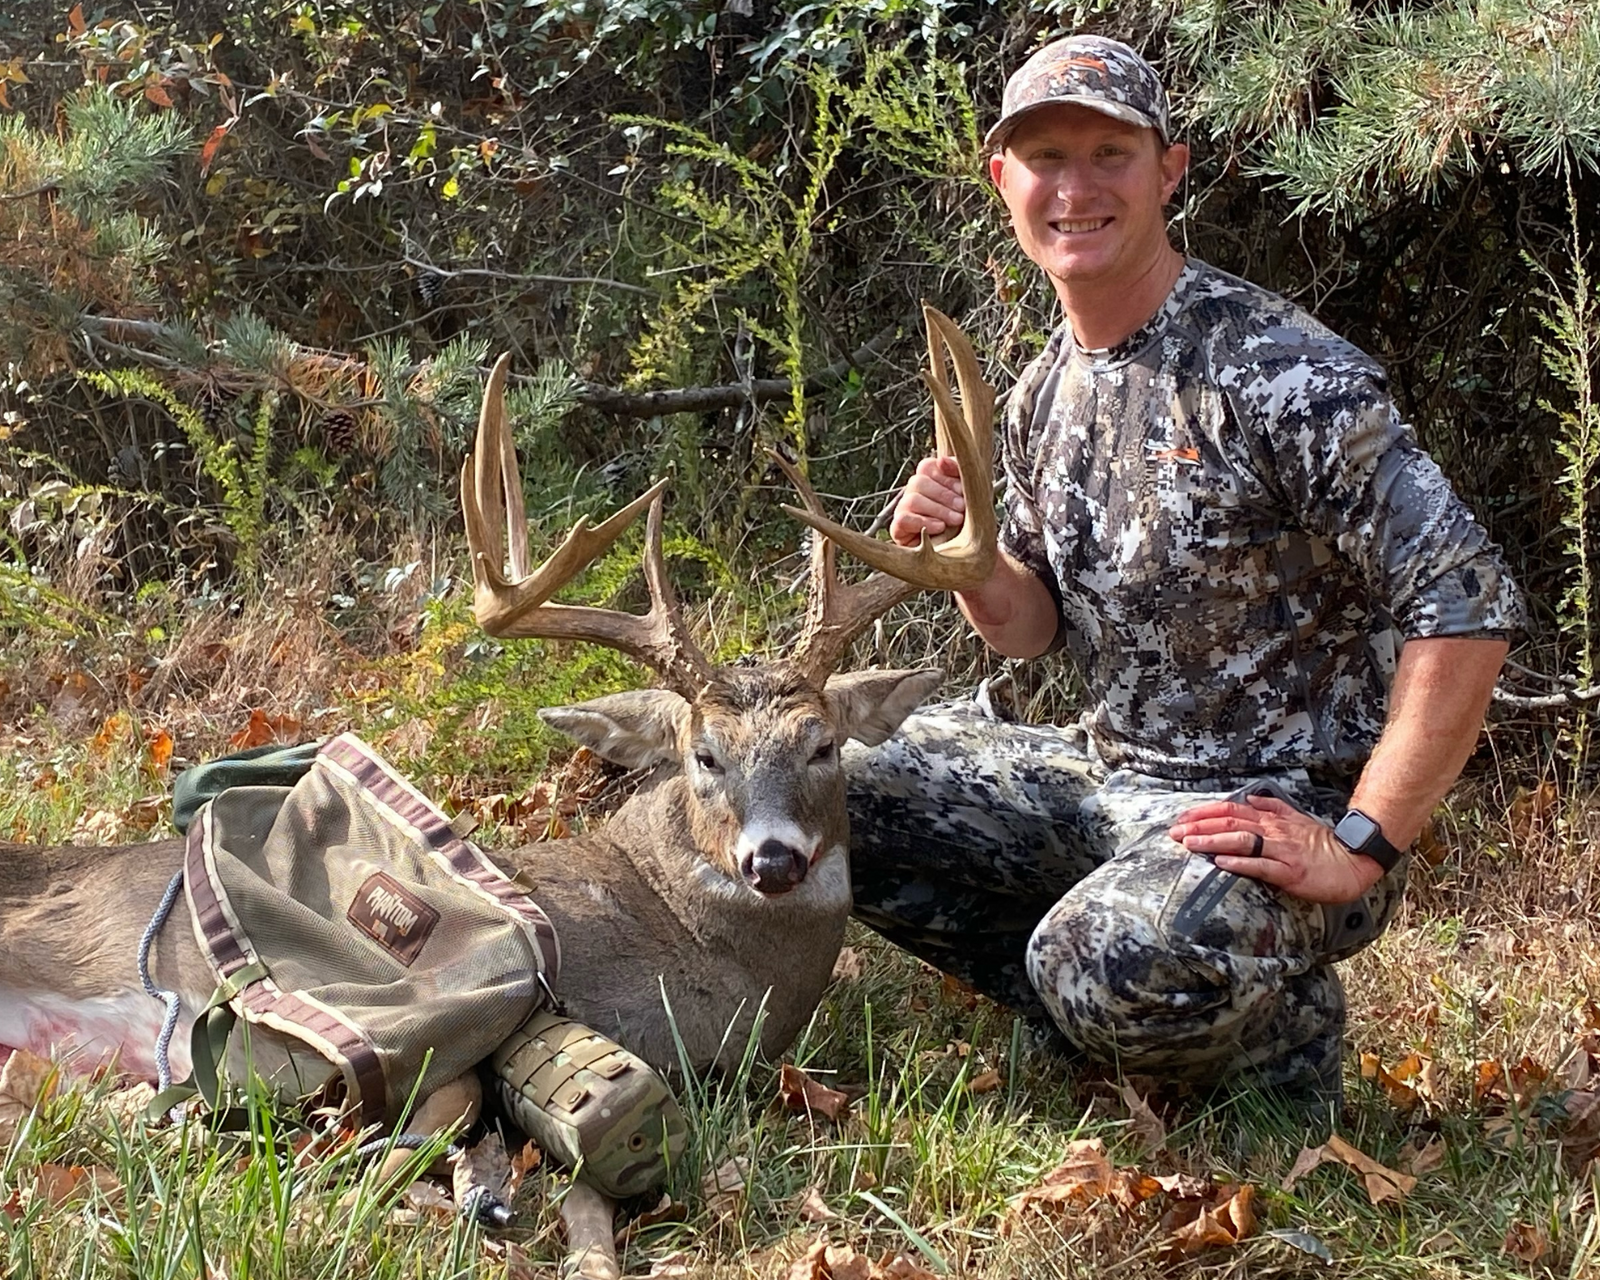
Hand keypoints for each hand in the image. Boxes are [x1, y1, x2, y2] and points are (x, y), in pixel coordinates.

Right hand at [890, 456, 964, 547]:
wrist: (971, 556)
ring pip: (912, 499)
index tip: (964, 491)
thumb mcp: (972, 494)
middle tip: (962, 510)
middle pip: (918, 482)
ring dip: (938, 510)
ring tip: (955, 521)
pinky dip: (923, 522)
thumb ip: (959, 472)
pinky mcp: (898, 530)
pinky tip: (939, 528)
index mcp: (930, 480)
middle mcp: (914, 493)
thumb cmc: (971, 522)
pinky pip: (903, 519)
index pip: (927, 466)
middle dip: (944, 496)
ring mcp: (904, 510)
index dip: (945, 477)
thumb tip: (941, 460)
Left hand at [1166, 794, 1384, 903]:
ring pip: (1241, 841)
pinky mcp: (1290, 871)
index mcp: (1271, 819)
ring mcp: (1281, 851)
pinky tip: (1220, 863)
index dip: (1204, 813)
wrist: (1352, 862)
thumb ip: (1272, 807)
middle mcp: (1273, 831)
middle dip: (1199, 826)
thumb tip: (1250, 797)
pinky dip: (1239, 863)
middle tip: (1174, 832)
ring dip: (1212, 841)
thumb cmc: (1322, 845)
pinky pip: (1261, 866)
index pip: (1231, 810)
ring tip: (1189, 843)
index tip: (1181, 819)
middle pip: (1230, 823)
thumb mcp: (1296, 819)